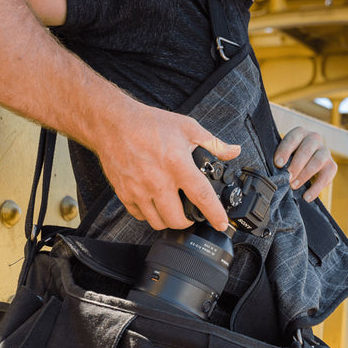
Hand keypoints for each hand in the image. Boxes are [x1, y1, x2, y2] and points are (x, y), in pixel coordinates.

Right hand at [94, 99, 239, 230]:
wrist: (113, 123)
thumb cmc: (150, 124)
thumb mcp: (187, 127)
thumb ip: (213, 143)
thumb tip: (234, 151)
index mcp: (177, 165)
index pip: (201, 196)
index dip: (215, 214)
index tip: (222, 224)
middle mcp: (158, 181)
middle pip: (177, 219)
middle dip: (188, 221)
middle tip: (191, 214)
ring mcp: (139, 190)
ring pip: (158, 222)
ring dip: (169, 220)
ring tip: (173, 210)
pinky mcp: (125, 193)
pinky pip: (140, 216)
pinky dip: (150, 215)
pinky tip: (155, 204)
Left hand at [274, 127, 337, 201]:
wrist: (305, 166)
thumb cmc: (289, 160)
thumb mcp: (284, 155)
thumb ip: (280, 160)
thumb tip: (273, 172)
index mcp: (300, 133)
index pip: (293, 138)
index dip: (285, 150)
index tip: (278, 164)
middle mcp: (314, 138)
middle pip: (307, 149)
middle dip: (296, 165)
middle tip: (287, 177)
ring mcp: (325, 151)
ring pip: (318, 161)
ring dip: (305, 174)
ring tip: (294, 186)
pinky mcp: (332, 165)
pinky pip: (327, 176)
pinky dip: (316, 188)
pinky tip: (306, 196)